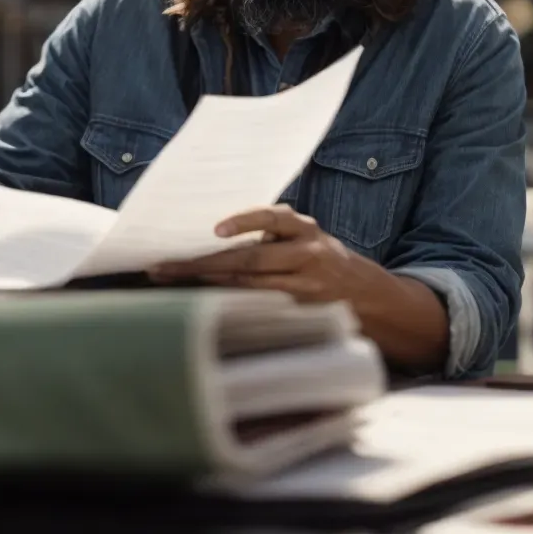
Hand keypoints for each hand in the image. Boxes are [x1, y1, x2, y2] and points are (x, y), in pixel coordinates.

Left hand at [148, 205, 386, 303]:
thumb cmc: (322, 260)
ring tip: (171, 283)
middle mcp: (307, 255)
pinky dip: (227, 304)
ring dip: (207, 285)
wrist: (369, 297)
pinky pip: (257, 308)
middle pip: (250, 259)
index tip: (218, 229)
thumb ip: (273, 232)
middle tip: (163, 266)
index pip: (274, 219)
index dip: (246, 221)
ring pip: (248, 287)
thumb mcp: (307, 238)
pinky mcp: (299, 314)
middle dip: (202, 263)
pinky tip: (200, 303)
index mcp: (305, 230)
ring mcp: (304, 288)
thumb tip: (215, 230)